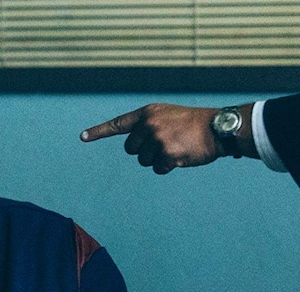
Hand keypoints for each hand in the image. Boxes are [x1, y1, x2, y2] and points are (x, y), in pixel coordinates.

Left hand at [80, 104, 222, 173]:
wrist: (217, 128)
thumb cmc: (192, 124)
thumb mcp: (166, 116)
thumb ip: (147, 126)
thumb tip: (133, 146)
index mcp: (147, 114)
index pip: (117, 124)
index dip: (98, 132)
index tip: (82, 137)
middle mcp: (148, 125)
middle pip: (131, 150)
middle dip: (145, 151)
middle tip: (165, 143)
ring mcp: (157, 139)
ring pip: (144, 161)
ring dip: (158, 159)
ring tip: (176, 147)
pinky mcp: (166, 154)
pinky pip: (157, 169)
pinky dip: (168, 167)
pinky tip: (181, 156)